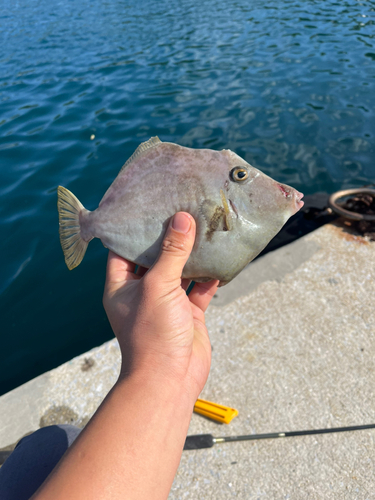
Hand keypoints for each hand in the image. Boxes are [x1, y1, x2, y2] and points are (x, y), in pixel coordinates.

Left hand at [103, 212, 218, 398]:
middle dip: (169, 237)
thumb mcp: (158, 286)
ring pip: (180, 271)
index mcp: (122, 285)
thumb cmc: (153, 333)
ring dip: (191, 254)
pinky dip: (209, 276)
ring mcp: (166, 302)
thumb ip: (171, 252)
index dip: (134, 228)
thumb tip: (182, 219)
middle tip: (182, 209)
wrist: (170, 379)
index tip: (148, 206)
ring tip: (204, 227)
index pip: (123, 249)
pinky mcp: (187, 313)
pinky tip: (220, 259)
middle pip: (155, 257)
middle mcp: (143, 291)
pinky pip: (199, 289)